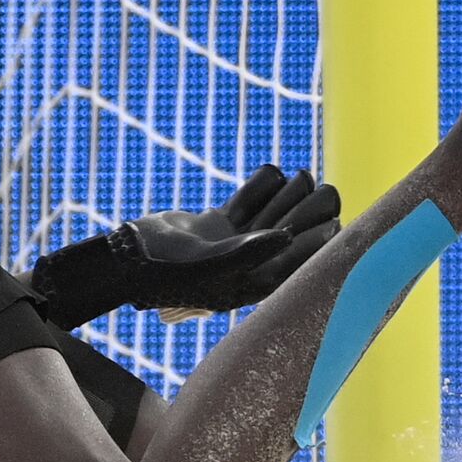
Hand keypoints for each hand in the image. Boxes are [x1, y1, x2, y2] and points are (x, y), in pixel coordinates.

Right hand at [118, 165, 341, 320]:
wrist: (129, 257)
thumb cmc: (168, 269)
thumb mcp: (211, 264)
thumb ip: (251, 252)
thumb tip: (287, 236)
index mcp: (257, 283)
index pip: (302, 261)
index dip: (321, 240)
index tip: (332, 220)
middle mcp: (253, 263)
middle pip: (295, 229)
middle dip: (304, 206)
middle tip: (313, 186)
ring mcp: (238, 241)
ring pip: (278, 207)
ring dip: (286, 191)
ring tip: (295, 178)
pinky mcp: (222, 222)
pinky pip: (253, 196)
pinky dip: (259, 186)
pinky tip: (264, 180)